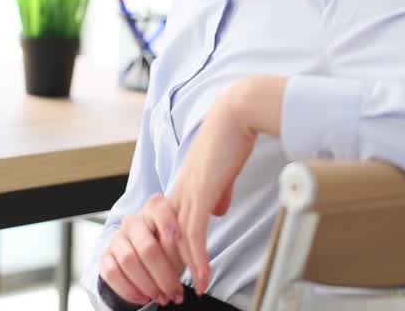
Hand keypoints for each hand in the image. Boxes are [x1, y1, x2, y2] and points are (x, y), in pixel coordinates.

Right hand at [99, 193, 188, 306]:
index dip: (168, 224)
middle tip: (176, 293)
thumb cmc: (166, 245)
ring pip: (129, 260)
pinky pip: (112, 273)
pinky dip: (128, 289)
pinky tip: (142, 299)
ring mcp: (117, 238)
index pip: (160, 211)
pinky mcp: (105, 256)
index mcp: (154, 210)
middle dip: (164, 275)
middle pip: (147, 247)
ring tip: (162, 298)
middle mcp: (133, 221)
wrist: (140, 251)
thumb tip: (197, 269)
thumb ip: (186, 247)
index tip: (178, 238)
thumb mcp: (179, 240)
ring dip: (148, 285)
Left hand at [168, 81, 261, 294]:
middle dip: (172, 268)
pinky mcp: (201, 194)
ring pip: (178, 242)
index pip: (172, 228)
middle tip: (175, 290)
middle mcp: (180, 191)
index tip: (181, 273)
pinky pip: (194, 235)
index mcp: (184, 186)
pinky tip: (202, 275)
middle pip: (167, 239)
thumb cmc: (232, 138)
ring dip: (184, 270)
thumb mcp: (223, 172)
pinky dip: (198, 258)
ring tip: (190, 290)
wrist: (236, 114)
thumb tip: (218, 211)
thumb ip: (218, 192)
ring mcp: (188, 193)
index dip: (175, 252)